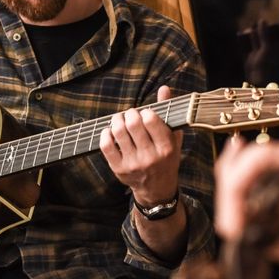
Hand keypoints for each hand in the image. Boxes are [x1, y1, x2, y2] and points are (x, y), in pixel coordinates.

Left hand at [100, 84, 182, 205]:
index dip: (145, 112)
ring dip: (117, 120)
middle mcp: (150, 156)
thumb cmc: (166, 159)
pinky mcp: (119, 168)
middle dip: (130, 113)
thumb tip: (164, 88)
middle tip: (130, 114)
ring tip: (120, 120)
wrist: (157, 189)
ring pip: (118, 132)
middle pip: (132, 124)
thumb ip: (168, 113)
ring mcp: (133, 163)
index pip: (151, 120)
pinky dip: (105, 133)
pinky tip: (110, 130)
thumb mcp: (173, 138)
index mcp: (166, 148)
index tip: (145, 113)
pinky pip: (106, 146)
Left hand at [215, 141, 278, 278]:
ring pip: (235, 198)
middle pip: (229, 199)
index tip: (278, 155)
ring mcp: (270, 232)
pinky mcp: (277, 224)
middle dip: (243, 165)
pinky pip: (250, 198)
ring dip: (241, 167)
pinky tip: (252, 157)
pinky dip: (248, 174)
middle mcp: (268, 239)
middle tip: (275, 148)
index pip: (237, 210)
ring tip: (256, 146)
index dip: (244, 175)